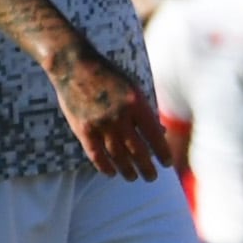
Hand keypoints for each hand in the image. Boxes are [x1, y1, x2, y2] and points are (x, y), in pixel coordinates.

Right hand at [50, 42, 171, 180]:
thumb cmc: (109, 76)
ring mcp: (100, 124)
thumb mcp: (133, 88)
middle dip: (147, 167)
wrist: (75, 66)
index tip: (167, 163)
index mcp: (136, 103)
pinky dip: (105, 166)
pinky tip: (112, 173)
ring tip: (134, 177)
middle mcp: (119, 116)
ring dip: (128, 170)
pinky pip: (96, 154)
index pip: (154, 136)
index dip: (162, 152)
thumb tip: (161, 133)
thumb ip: (146, 111)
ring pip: (117, 156)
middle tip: (152, 177)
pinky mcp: (83, 129)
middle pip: (137, 150)